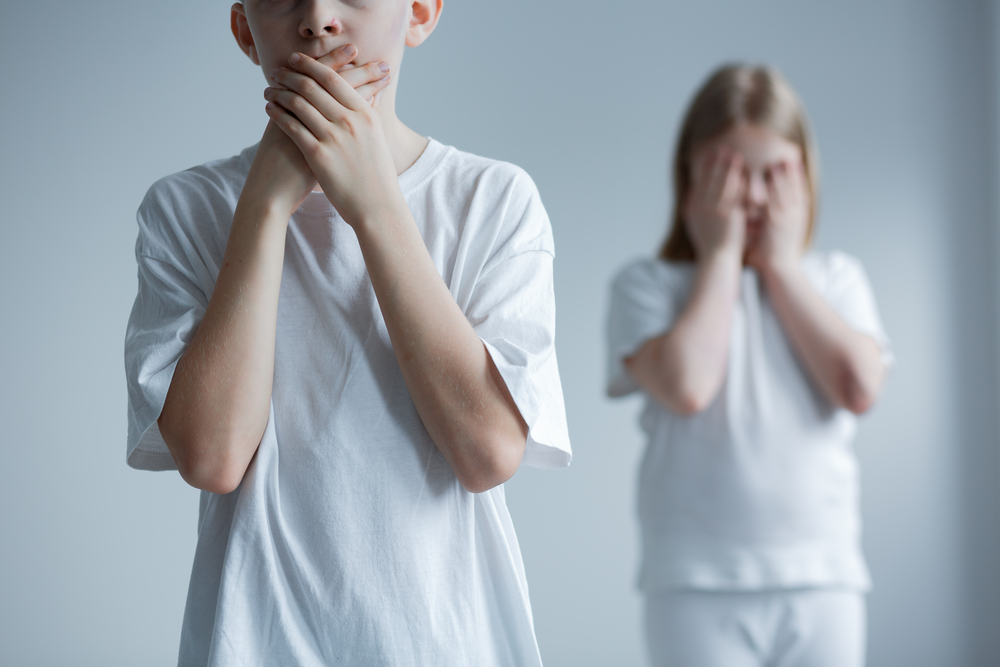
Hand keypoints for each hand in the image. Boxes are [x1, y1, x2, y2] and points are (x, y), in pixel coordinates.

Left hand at [264, 52, 401, 227]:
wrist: (377, 207)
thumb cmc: (377, 174)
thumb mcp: (379, 138)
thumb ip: (371, 112)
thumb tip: (372, 93)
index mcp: (365, 113)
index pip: (333, 78)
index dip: (310, 65)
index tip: (295, 60)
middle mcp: (350, 121)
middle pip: (312, 86)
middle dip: (289, 75)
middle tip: (277, 72)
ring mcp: (334, 138)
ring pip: (298, 104)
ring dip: (279, 92)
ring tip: (269, 90)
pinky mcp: (318, 156)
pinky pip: (292, 127)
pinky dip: (278, 114)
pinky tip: (270, 110)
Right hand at [683, 147, 746, 259]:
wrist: (717, 258)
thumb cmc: (710, 242)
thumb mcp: (695, 222)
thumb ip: (692, 205)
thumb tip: (690, 191)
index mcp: (694, 207)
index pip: (699, 180)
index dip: (705, 166)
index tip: (711, 153)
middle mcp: (701, 207)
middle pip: (709, 179)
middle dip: (716, 162)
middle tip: (722, 148)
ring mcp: (714, 210)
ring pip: (721, 184)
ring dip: (727, 168)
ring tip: (734, 155)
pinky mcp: (727, 215)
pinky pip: (733, 194)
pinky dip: (737, 181)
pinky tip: (743, 172)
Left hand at [745, 159, 809, 274]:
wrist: (779, 269)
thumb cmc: (773, 255)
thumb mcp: (777, 235)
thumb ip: (773, 223)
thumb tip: (766, 216)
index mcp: (796, 219)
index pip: (799, 195)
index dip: (797, 180)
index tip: (794, 167)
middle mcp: (795, 216)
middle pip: (795, 190)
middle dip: (793, 174)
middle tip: (790, 158)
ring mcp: (788, 217)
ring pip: (788, 191)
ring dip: (785, 175)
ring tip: (781, 161)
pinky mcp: (778, 221)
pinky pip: (778, 197)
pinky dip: (776, 185)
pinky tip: (773, 175)